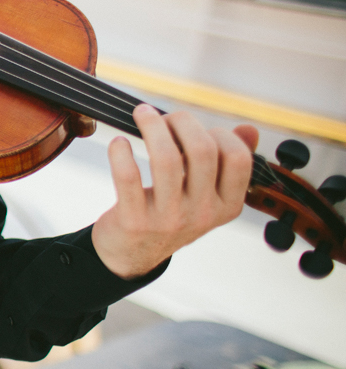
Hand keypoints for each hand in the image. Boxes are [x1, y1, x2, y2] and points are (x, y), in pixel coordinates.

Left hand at [92, 104, 257, 278]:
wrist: (132, 254)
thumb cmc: (171, 214)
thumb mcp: (206, 197)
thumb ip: (229, 163)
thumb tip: (249, 129)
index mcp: (227, 206)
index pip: (238, 159)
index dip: (220, 133)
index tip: (196, 130)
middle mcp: (202, 214)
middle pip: (202, 151)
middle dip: (182, 122)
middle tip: (163, 117)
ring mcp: (169, 219)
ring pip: (167, 159)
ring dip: (153, 126)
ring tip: (142, 114)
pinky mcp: (135, 220)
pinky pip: (128, 177)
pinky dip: (121, 153)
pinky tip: (119, 143)